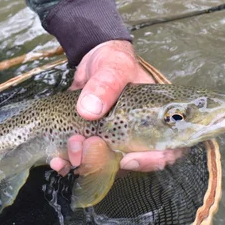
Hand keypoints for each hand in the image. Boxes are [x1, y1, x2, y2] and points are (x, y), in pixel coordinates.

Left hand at [49, 40, 183, 175]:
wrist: (91, 58)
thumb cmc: (114, 61)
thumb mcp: (114, 67)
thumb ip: (105, 84)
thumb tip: (89, 110)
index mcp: (157, 120)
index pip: (167, 150)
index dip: (151, 161)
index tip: (127, 158)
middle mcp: (138, 135)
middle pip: (131, 163)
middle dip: (106, 162)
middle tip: (87, 146)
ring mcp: (113, 140)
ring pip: (104, 166)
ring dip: (84, 163)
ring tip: (70, 147)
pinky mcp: (91, 140)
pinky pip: (83, 160)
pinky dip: (69, 164)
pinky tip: (57, 160)